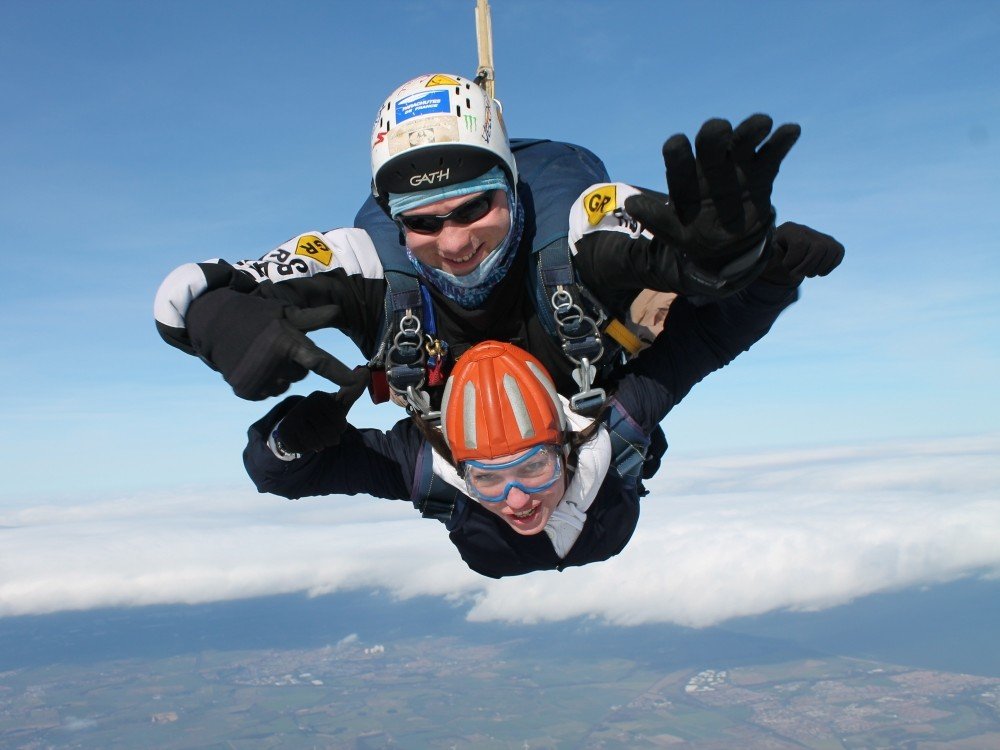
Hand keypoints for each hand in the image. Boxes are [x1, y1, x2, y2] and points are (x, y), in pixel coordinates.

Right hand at [185, 287, 362, 399]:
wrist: (213, 323)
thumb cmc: (255, 315)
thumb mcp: (284, 312)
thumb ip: (312, 318)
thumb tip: (337, 311)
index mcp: (287, 343)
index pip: (321, 362)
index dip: (340, 373)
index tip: (356, 380)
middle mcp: (274, 365)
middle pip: (301, 373)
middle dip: (294, 361)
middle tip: (275, 344)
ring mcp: (259, 380)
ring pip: (285, 384)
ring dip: (280, 373)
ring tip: (262, 354)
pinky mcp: (246, 390)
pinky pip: (268, 392)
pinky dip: (265, 382)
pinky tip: (254, 365)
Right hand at [274, 383, 367, 453]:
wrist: (295, 425)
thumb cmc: (322, 416)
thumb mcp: (338, 406)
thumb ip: (352, 394)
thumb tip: (365, 374)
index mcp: (319, 397)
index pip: (340, 424)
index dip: (340, 429)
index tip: (336, 424)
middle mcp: (305, 403)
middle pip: (330, 434)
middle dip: (331, 440)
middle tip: (326, 435)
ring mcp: (293, 416)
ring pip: (317, 443)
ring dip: (319, 445)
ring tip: (316, 438)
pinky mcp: (284, 430)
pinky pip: (304, 448)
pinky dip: (306, 449)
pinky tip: (302, 439)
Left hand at [624, 115, 800, 289]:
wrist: (728, 248)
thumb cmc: (695, 235)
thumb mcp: (676, 234)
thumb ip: (657, 221)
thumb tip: (630, 205)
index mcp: (685, 177)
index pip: (677, 158)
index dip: (677, 151)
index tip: (678, 144)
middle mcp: (709, 165)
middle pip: (711, 142)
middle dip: (715, 134)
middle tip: (720, 130)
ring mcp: (737, 166)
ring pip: (744, 141)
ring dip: (751, 129)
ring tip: (762, 123)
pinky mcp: (762, 172)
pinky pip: (773, 153)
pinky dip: (782, 141)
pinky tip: (791, 131)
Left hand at [761, 222, 844, 285]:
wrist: (779, 259)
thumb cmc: (771, 260)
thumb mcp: (766, 258)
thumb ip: (770, 255)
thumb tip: (776, 252)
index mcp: (788, 229)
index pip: (799, 244)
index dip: (793, 261)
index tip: (786, 266)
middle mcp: (805, 229)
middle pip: (819, 247)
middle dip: (808, 266)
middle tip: (797, 274)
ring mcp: (819, 235)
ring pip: (831, 249)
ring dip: (819, 268)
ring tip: (807, 272)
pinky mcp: (830, 243)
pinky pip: (839, 252)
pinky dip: (830, 265)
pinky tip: (818, 270)